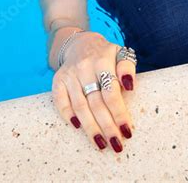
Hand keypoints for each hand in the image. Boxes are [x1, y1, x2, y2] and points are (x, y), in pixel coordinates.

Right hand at [52, 31, 135, 153]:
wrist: (80, 43)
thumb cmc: (105, 55)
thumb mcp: (120, 54)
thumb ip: (127, 67)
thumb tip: (130, 86)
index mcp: (103, 60)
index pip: (111, 92)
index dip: (119, 113)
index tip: (127, 131)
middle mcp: (84, 67)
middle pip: (96, 102)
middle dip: (107, 126)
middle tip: (116, 145)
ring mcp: (70, 74)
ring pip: (80, 106)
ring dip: (90, 128)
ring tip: (100, 144)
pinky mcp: (58, 79)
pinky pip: (60, 100)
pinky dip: (67, 114)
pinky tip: (77, 127)